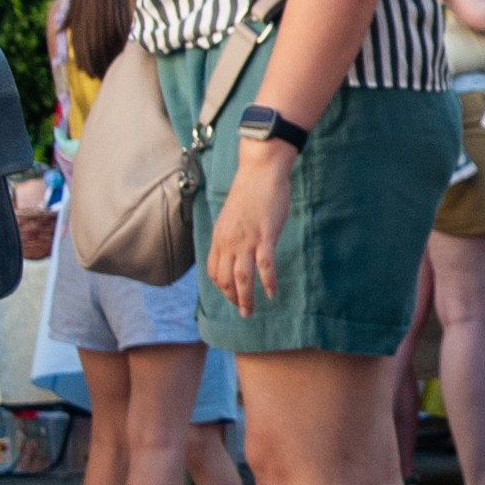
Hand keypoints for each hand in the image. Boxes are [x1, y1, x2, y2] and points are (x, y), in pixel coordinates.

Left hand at [207, 144, 292, 315]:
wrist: (260, 172)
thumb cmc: (250, 192)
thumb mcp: (233, 217)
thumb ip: (232, 235)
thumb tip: (236, 249)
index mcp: (219, 237)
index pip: (213, 271)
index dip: (221, 288)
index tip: (231, 296)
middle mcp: (228, 241)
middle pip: (225, 279)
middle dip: (232, 299)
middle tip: (243, 311)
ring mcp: (246, 240)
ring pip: (241, 277)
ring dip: (244, 298)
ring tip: (249, 312)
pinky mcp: (264, 236)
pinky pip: (264, 265)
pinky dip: (267, 282)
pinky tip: (271, 293)